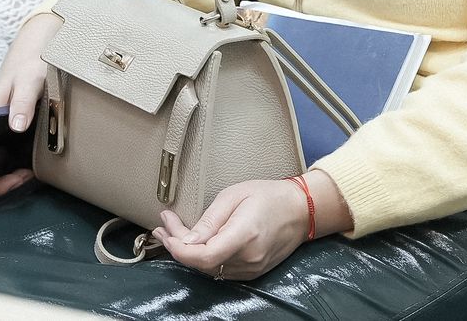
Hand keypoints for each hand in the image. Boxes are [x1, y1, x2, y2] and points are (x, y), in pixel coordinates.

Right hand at [0, 12, 61, 200]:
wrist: (34, 51)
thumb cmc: (30, 65)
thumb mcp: (30, 80)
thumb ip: (23, 102)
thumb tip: (16, 127)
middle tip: (17, 180)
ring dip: (2, 177)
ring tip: (25, 173)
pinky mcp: (2, 129)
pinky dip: (10, 166)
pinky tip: (28, 163)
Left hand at [152, 170, 351, 280]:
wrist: (301, 210)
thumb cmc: (269, 196)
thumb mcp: (235, 196)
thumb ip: (210, 220)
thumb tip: (186, 241)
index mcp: (244, 235)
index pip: (202, 255)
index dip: (178, 249)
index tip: (166, 232)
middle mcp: (248, 257)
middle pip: (201, 263)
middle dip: (178, 245)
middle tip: (165, 225)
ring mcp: (252, 268)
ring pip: (208, 267)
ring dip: (189, 251)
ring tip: (174, 231)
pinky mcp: (252, 272)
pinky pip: (220, 268)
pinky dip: (205, 257)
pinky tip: (196, 243)